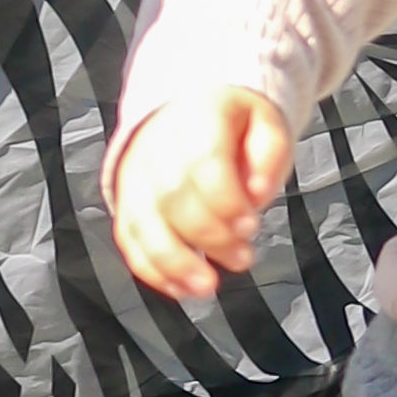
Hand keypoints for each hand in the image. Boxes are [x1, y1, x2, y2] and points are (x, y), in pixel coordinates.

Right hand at [109, 87, 293, 300]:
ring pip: (141, 221)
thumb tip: (257, 193)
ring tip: (206, 286)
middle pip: (170, 195)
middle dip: (207, 236)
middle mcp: (156, 143)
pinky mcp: (127, 200)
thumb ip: (269, 157)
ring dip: (173, 262)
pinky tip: (178, 287)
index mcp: (197, 115)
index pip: (203, 160)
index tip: (250, 227)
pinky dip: (151, 269)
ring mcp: (135, 172)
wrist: (192, 109)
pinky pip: (128, 237)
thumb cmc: (236, 126)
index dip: (225, 200)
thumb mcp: (268, 126)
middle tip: (242, 257)